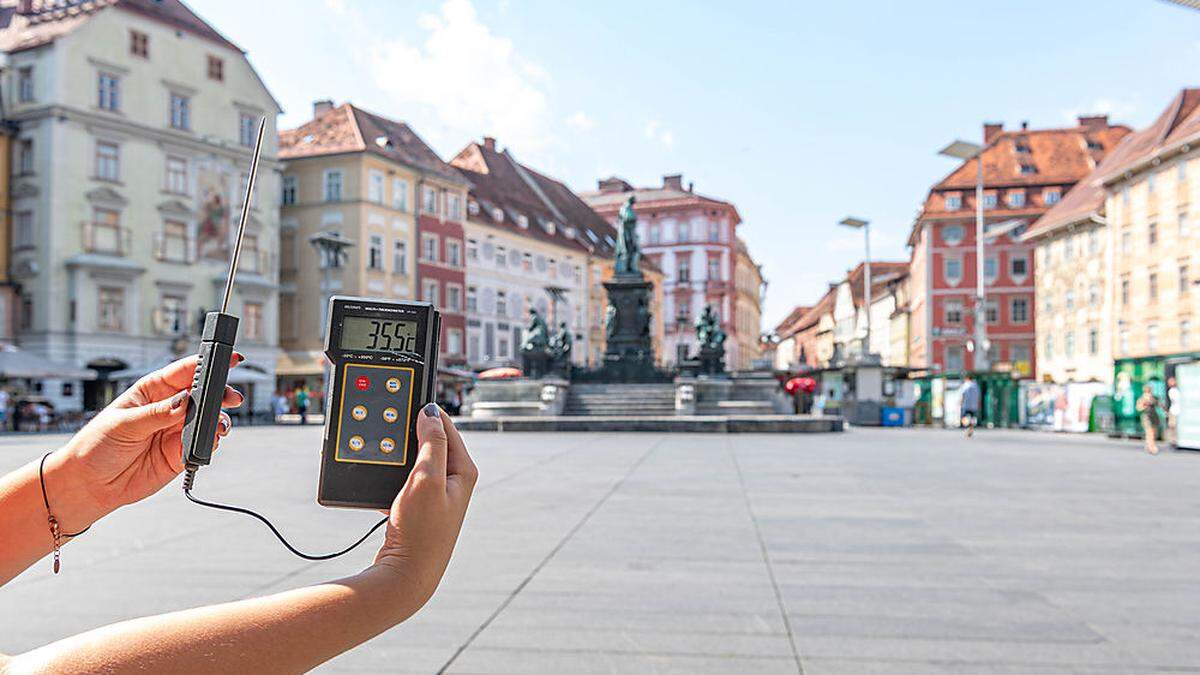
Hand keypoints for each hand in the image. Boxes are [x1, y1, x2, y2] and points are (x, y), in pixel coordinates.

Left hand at [49, 355, 243, 527]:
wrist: (89, 485)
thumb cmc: (96, 447)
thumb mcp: (123, 423)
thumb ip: (157, 413)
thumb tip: (185, 401)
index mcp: (152, 391)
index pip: (184, 371)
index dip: (206, 363)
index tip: (227, 360)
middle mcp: (169, 408)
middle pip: (203, 394)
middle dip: (220, 393)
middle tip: (231, 398)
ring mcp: (176, 431)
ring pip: (208, 420)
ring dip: (217, 421)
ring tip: (218, 427)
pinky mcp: (180, 454)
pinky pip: (203, 445)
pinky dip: (209, 443)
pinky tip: (207, 443)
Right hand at [373, 403, 477, 613]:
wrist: (406, 575)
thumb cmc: (420, 529)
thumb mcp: (425, 478)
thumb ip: (431, 442)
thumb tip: (430, 412)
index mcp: (463, 470)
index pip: (445, 426)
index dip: (424, 411)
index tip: (403, 397)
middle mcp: (454, 481)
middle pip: (430, 440)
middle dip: (409, 433)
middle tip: (389, 426)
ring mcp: (437, 494)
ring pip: (415, 459)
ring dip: (399, 455)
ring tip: (385, 452)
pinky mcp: (420, 507)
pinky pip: (405, 478)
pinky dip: (392, 475)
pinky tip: (382, 480)